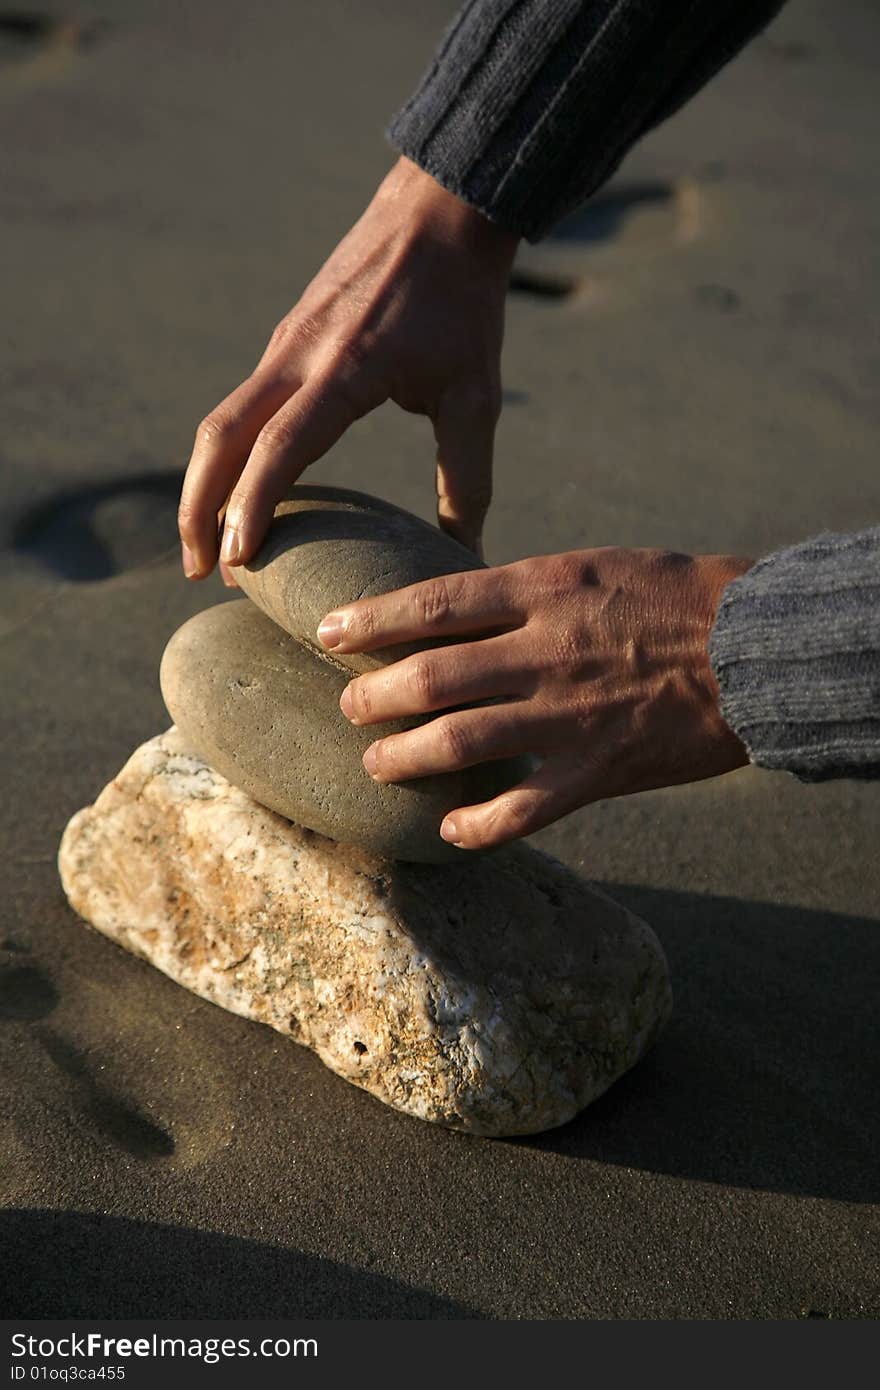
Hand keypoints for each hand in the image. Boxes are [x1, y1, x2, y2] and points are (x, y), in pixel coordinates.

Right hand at [178, 157, 518, 582]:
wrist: (440, 207)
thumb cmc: (464, 304)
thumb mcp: (476, 395)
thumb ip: (467, 478)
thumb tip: (466, 557)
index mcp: (343, 371)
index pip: (279, 449)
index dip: (251, 506)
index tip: (237, 561)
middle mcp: (297, 357)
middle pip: (220, 438)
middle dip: (199, 508)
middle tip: (197, 570)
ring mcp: (284, 345)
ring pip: (222, 421)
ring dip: (206, 485)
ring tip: (210, 545)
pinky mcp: (286, 339)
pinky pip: (244, 404)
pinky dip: (230, 453)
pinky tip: (242, 488)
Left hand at [316, 548, 752, 848]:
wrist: (760, 647)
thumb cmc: (678, 596)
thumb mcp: (594, 566)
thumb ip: (526, 591)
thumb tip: (456, 610)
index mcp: (545, 590)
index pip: (434, 603)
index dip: (371, 620)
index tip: (328, 631)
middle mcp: (545, 652)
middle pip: (430, 679)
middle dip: (373, 698)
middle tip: (349, 708)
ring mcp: (570, 715)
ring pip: (459, 744)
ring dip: (404, 758)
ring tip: (376, 763)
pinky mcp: (599, 770)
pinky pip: (522, 810)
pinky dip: (478, 825)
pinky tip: (449, 829)